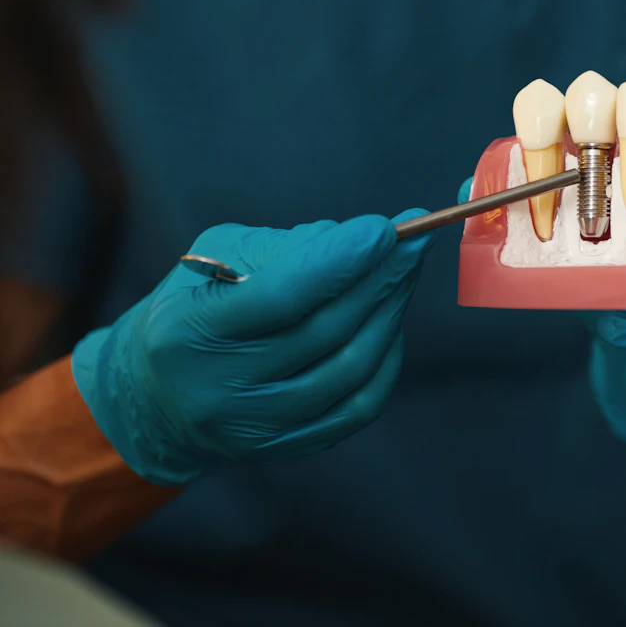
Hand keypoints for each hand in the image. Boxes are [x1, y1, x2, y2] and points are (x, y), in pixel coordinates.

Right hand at [72, 211, 434, 484]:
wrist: (158, 396)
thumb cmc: (196, 306)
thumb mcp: (214, 258)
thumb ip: (281, 248)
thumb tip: (358, 242)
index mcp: (190, 331)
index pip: (278, 296)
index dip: (338, 262)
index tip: (384, 228)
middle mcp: (220, 388)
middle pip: (324, 332)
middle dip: (379, 278)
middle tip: (415, 239)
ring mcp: (257, 426)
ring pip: (350, 369)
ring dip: (389, 313)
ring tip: (405, 272)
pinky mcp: (289, 448)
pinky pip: (359, 406)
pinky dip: (386, 359)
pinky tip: (390, 322)